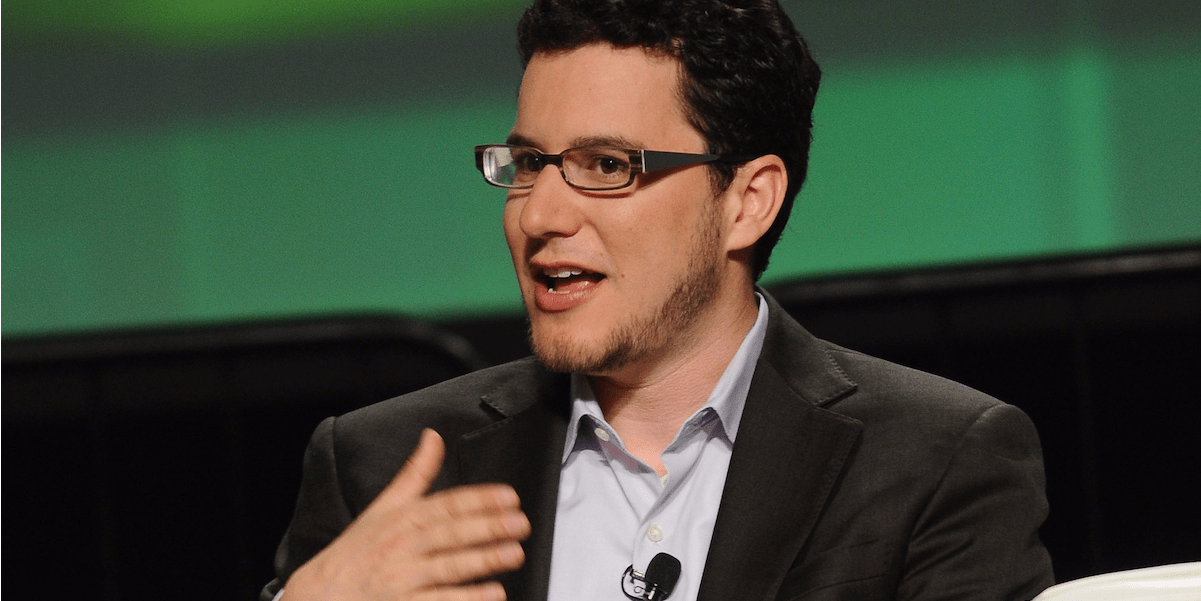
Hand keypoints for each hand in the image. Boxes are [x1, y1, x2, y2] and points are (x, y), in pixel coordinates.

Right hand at [281, 429, 529, 600]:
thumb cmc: (356, 553)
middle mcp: (402, 547)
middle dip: (488, 527)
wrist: (318, 596)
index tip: (509, 496)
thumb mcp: (383, 507)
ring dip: (483, 560)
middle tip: (520, 523)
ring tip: (514, 553)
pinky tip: (492, 593)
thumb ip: (415, 473)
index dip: (479, 499)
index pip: (445, 505)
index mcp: (402, 519)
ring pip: (448, 566)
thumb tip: (433, 437)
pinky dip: (466, 599)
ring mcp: (402, 579)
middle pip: (450, 533)